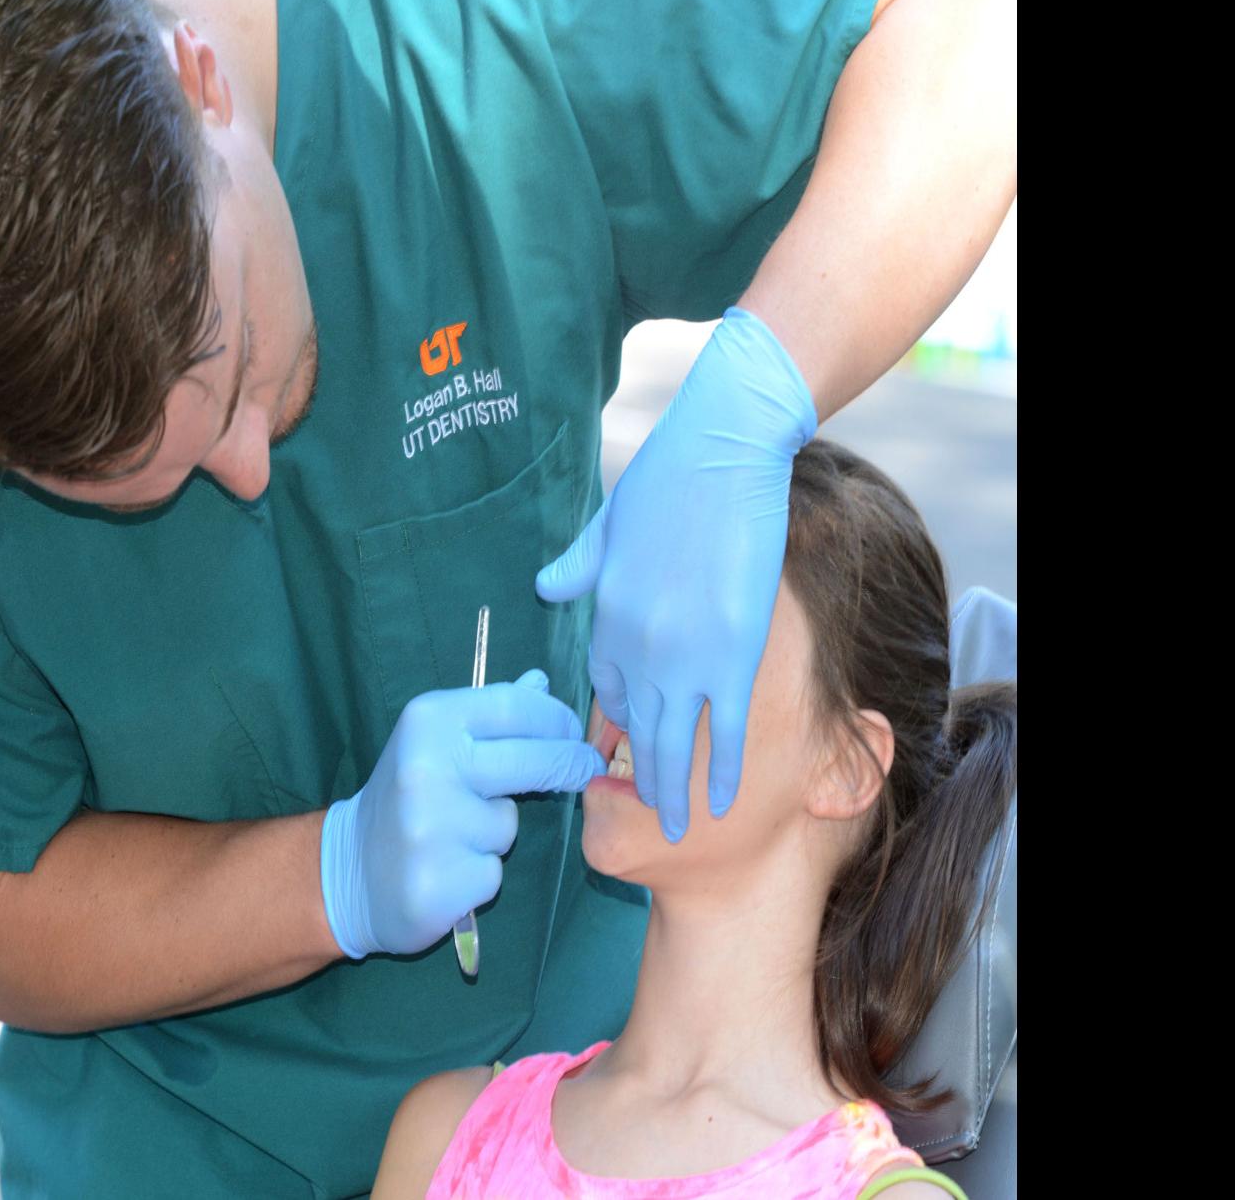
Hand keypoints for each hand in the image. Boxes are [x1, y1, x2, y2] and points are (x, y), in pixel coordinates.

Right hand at [319, 669, 604, 958]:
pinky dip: (480, 873)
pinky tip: (449, 868)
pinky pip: (492, 872)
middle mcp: (427, 768)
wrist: (350, 871)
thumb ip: (490, 715)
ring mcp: (431, 829)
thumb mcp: (436, 741)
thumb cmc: (405, 795)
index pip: (516, 707)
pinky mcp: (438, 884)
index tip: (575, 732)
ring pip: (509, 824)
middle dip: (570, 764)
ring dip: (498, 831)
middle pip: (534, 760)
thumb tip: (540, 681)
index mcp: (428, 722)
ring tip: (458, 833)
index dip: (557, 719)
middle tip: (586, 768)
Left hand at [536, 308, 816, 841]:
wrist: (722, 452)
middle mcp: (636, 646)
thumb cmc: (667, 478)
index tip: (629, 737)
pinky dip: (726, 769)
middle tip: (651, 812)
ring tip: (680, 825)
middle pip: (635, 728)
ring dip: (676, 789)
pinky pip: (725, 730)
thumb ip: (579, 564)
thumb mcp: (608, 522)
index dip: (618, 716)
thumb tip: (544, 587)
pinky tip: (725, 802)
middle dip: (641, 774)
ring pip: (675, 741)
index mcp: (604, 614)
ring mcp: (683, 657)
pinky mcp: (732, 656)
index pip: (606, 685)